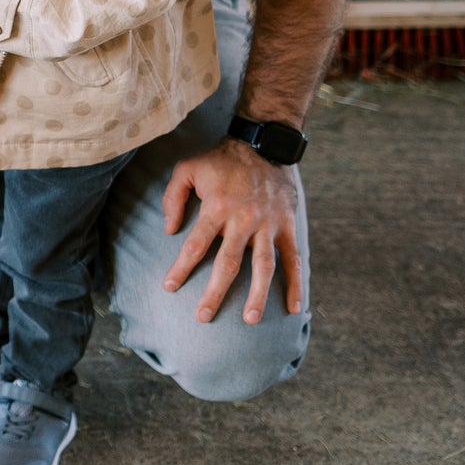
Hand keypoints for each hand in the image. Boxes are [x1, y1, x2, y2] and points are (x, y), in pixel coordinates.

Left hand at [160, 138, 305, 323]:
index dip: (181, 268)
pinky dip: (295, 283)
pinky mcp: (288, 226)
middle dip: (214, 292)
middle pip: (228, 263)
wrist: (263, 144)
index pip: (195, 245)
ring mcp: (268, 224)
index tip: (169, 287)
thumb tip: (169, 230)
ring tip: (250, 320)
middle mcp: (243, 219)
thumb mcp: (186, 169)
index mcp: (216, 207)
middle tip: (202, 317)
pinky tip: (293, 307)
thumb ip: (172, 198)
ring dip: (258, 295)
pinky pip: (293, 259)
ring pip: (264, 266)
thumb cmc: (220, 160)